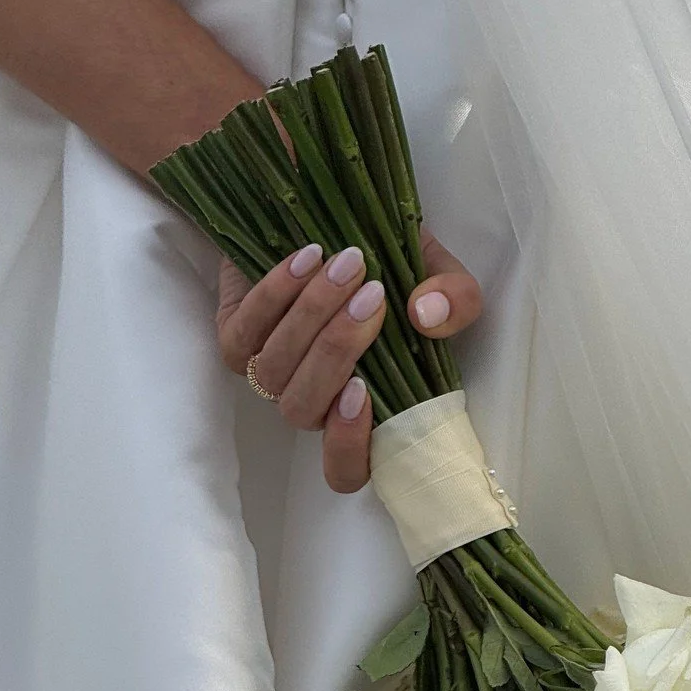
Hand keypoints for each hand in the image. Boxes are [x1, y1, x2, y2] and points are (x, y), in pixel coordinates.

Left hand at [216, 228, 481, 493]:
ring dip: (312, 314)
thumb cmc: (393, 268)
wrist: (333, 221)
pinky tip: (311, 257)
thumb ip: (457, 300)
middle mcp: (309, 401)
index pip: (345, 469)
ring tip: (350, 264)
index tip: (364, 394)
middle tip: (374, 294)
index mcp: (359, 411)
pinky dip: (278, 292)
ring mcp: (264, 373)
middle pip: (303, 410)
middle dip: (337, 351)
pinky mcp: (233, 335)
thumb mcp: (442, 279)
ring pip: (274, 369)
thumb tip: (427, 316)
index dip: (348, 448)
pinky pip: (246, 328)